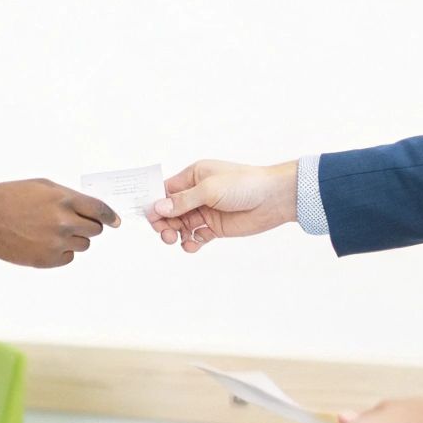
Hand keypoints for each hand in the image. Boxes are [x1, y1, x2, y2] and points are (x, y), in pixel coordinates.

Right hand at [0, 179, 119, 275]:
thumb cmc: (6, 198)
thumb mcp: (39, 186)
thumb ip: (66, 195)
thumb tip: (86, 206)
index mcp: (64, 200)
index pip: (100, 210)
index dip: (110, 216)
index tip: (114, 221)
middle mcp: (64, 222)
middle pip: (95, 230)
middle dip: (88, 226)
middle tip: (70, 223)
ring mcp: (57, 243)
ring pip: (83, 245)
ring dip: (74, 239)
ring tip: (50, 231)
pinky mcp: (48, 260)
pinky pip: (68, 258)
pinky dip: (61, 252)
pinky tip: (42, 243)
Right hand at [147, 160, 297, 251]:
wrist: (274, 198)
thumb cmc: (244, 184)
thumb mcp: (209, 189)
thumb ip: (183, 201)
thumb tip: (158, 208)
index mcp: (193, 177)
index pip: (165, 190)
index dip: (155, 203)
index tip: (149, 217)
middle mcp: (196, 194)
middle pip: (169, 211)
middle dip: (163, 222)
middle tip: (165, 233)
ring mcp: (206, 211)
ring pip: (180, 225)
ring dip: (175, 234)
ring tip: (177, 240)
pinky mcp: (215, 227)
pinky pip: (196, 237)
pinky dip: (190, 243)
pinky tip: (192, 245)